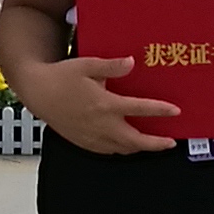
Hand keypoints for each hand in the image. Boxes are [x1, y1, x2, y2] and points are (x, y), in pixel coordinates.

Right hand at [13, 50, 178, 156]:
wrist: (37, 92)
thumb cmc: (61, 76)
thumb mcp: (87, 64)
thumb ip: (112, 65)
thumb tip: (132, 62)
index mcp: (105, 104)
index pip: (140, 109)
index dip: (160, 111)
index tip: (175, 111)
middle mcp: (101, 124)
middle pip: (135, 141)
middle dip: (155, 144)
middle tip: (170, 143)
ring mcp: (92, 136)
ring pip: (122, 149)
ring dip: (139, 148)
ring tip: (152, 145)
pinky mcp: (83, 142)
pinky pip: (107, 151)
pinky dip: (121, 150)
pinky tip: (126, 145)